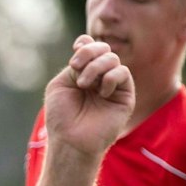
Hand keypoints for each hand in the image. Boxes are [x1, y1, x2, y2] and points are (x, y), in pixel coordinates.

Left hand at [41, 35, 134, 155]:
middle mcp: (99, 77)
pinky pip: (123, 73)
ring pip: (113, 58)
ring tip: (84, 85)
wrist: (71, 140)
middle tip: (75, 66)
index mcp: (83, 73)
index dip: (84, 45)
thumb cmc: (62, 117)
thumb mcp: (61, 85)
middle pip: (102, 48)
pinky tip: (101, 93)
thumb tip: (91, 54)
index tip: (74, 56)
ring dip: (95, 67)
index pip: (90, 46)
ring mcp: (112, 86)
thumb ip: (75, 66)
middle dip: (88, 53)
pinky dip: (110, 78)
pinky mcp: (125, 96)